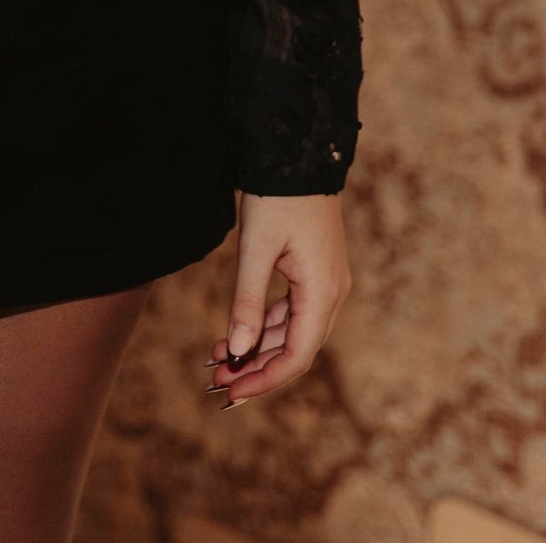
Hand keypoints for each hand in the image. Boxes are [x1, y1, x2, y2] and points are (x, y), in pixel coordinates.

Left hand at [206, 191, 351, 407]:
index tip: (231, 393)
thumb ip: (246, 300)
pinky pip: (289, 311)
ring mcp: (324, 283)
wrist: (298, 152)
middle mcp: (330, 294)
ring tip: (215, 359)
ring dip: (255, 348)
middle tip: (216, 382)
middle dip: (255, 368)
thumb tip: (236, 350)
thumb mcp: (256, 247)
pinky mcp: (313, 271)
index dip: (264, 379)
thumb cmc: (279, 196)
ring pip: (290, 332)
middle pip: (294, 349)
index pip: (296, 356)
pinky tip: (233, 333)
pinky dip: (262, 325)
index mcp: (323, 293)